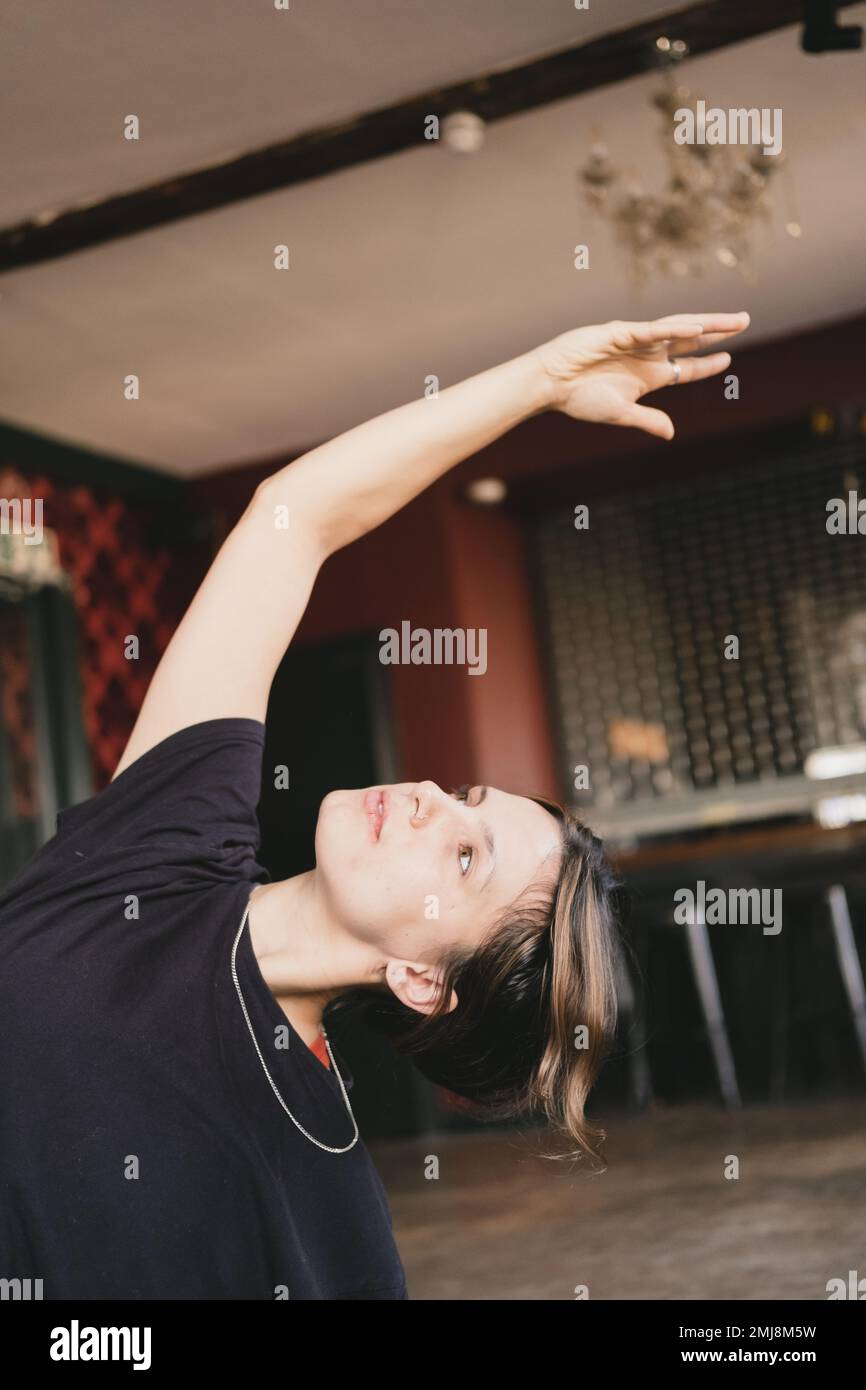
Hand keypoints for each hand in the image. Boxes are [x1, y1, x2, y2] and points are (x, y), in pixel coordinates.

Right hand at [534, 312, 749, 439]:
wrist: (551, 383)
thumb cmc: (580, 398)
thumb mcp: (620, 414)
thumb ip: (647, 420)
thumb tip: (672, 433)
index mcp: (648, 375)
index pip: (686, 367)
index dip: (709, 363)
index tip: (729, 359)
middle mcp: (647, 354)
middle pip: (691, 340)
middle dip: (719, 331)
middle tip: (745, 320)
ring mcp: (636, 341)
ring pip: (679, 328)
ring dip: (708, 324)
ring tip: (734, 320)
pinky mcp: (621, 332)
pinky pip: (654, 330)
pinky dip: (675, 330)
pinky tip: (698, 330)